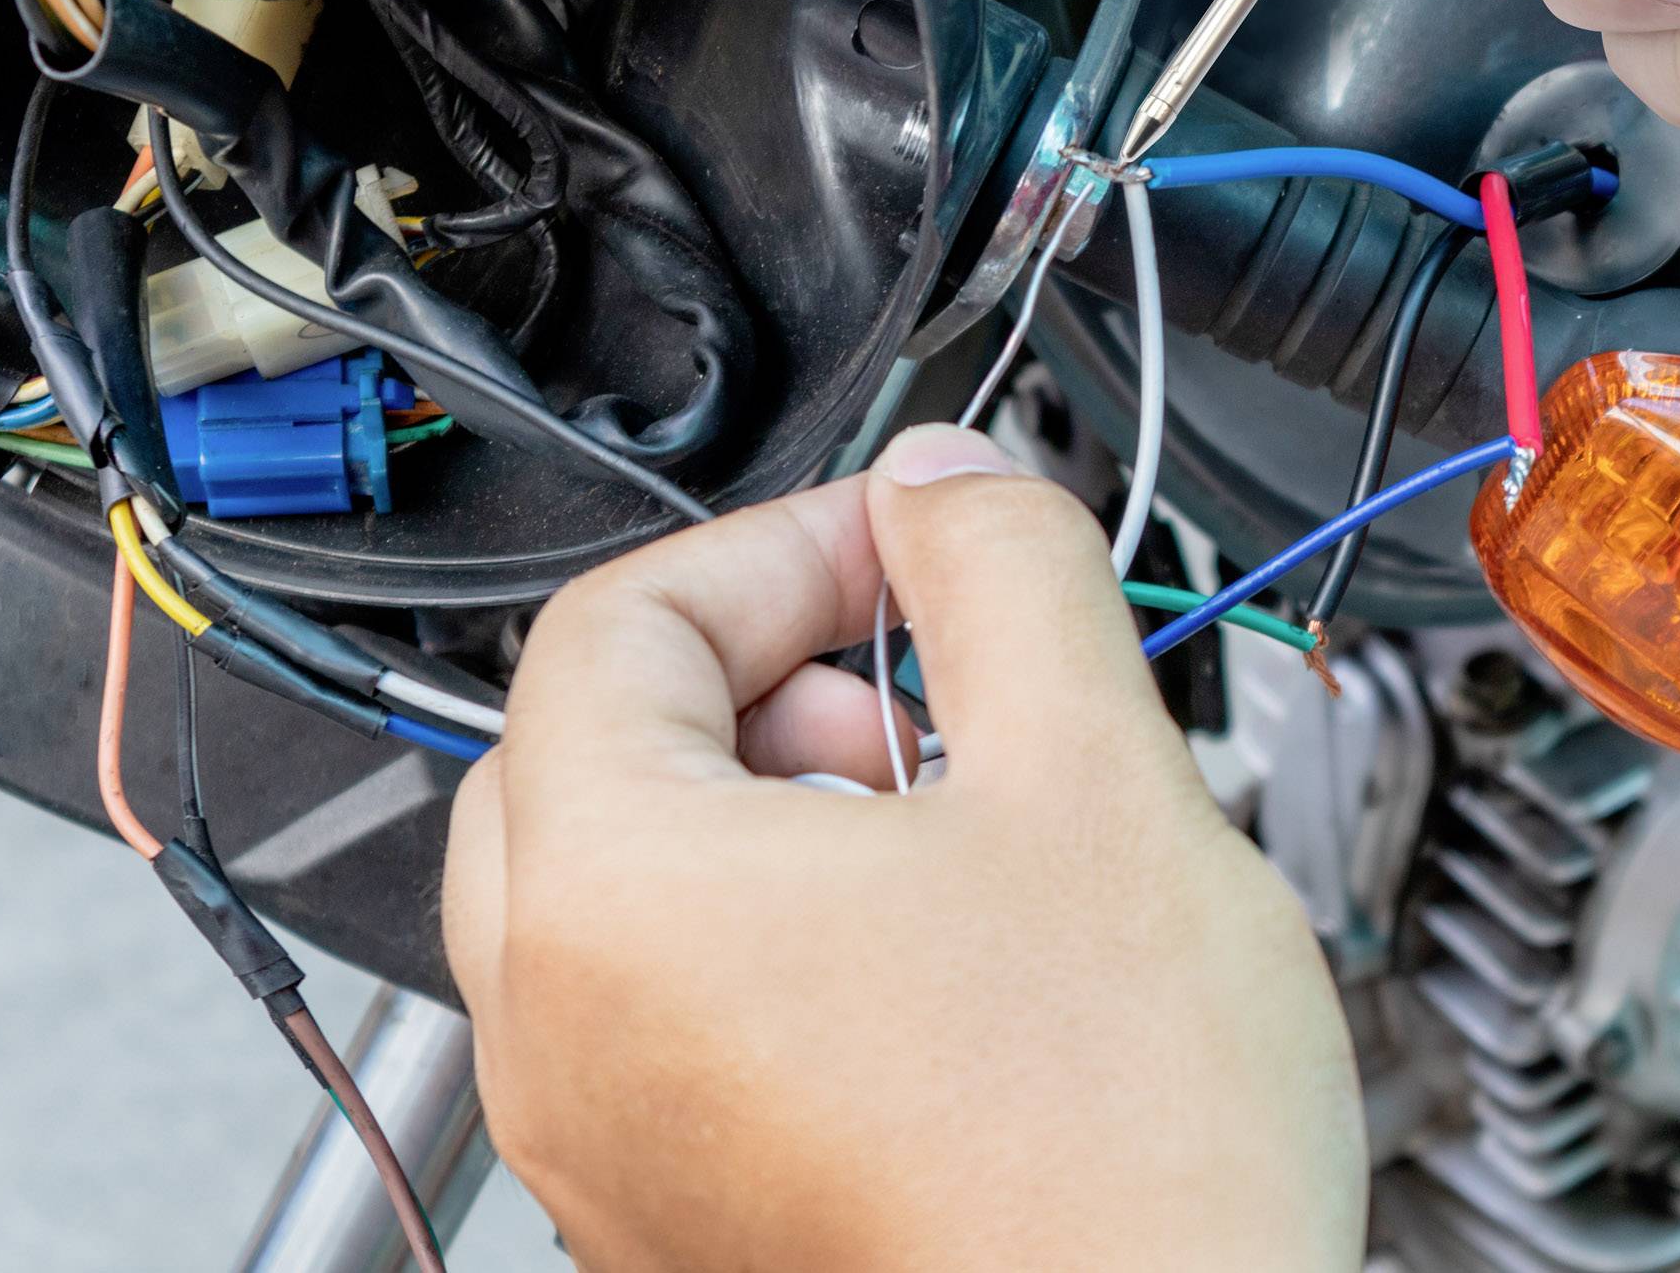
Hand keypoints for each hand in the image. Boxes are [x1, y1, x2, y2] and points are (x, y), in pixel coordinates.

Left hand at [442, 425, 1366, 1271]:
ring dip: (775, 809)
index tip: (915, 552)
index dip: (788, 546)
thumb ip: (1004, 572)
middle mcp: (561, 1033)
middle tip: (922, 693)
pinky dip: (775, 943)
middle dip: (767, 678)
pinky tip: (943, 971)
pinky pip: (670, 1019)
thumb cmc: (1119, 1160)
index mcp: (616, 895)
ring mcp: (605, 1146)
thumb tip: (947, 480)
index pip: (620, 617)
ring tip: (954, 839)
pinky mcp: (676, 1222)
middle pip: (592, 747)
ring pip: (630, 891)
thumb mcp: (1095, 776)